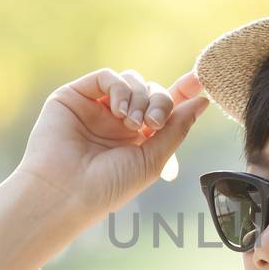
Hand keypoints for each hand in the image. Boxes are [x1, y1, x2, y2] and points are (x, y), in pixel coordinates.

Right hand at [10, 66, 210, 218]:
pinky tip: (119, 111)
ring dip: (141, 97)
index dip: (183, 92)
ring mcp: (97, 107)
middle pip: (153, 92)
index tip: (200, 81)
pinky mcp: (75, 96)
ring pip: (132, 81)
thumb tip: (203, 100)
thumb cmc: (108, 185)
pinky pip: (107, 77)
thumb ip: (177, 128)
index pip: (165, 107)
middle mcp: (118, 120)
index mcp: (138, 138)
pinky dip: (120, 88)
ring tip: (133, 124)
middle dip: (161, 103)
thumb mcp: (153, 159)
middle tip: (154, 124)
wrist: (66, 192)